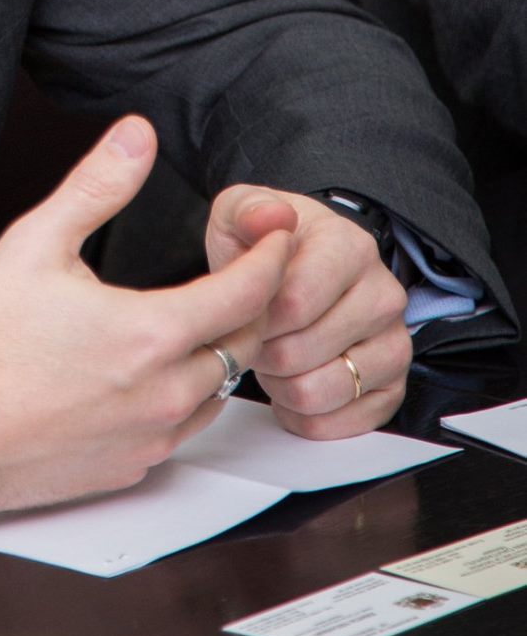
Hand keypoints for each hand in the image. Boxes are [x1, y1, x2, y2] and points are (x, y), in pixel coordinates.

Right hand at [0, 117, 292, 526]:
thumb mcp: (36, 242)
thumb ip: (96, 185)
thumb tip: (135, 138)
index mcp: (152, 332)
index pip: (249, 290)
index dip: (272, 254)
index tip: (277, 232)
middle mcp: (167, 391)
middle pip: (251, 342)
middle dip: (261, 299)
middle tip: (253, 267)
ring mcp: (155, 437)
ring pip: (222, 389)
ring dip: (226, 350)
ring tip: (211, 317)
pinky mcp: (137, 467)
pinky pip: (188, 428)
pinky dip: (191, 394)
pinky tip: (163, 371)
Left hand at [205, 186, 410, 437]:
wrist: (295, 271)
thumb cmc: (266, 246)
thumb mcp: (241, 214)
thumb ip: (249, 211)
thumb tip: (273, 217)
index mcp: (350, 247)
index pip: (295, 303)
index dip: (255, 319)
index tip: (244, 313)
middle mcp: (384, 294)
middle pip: (303, 351)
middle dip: (263, 352)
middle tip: (256, 339)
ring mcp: (394, 342)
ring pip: (322, 391)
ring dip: (282, 386)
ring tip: (273, 361)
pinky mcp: (394, 386)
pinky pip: (345, 424)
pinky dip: (307, 416)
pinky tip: (292, 388)